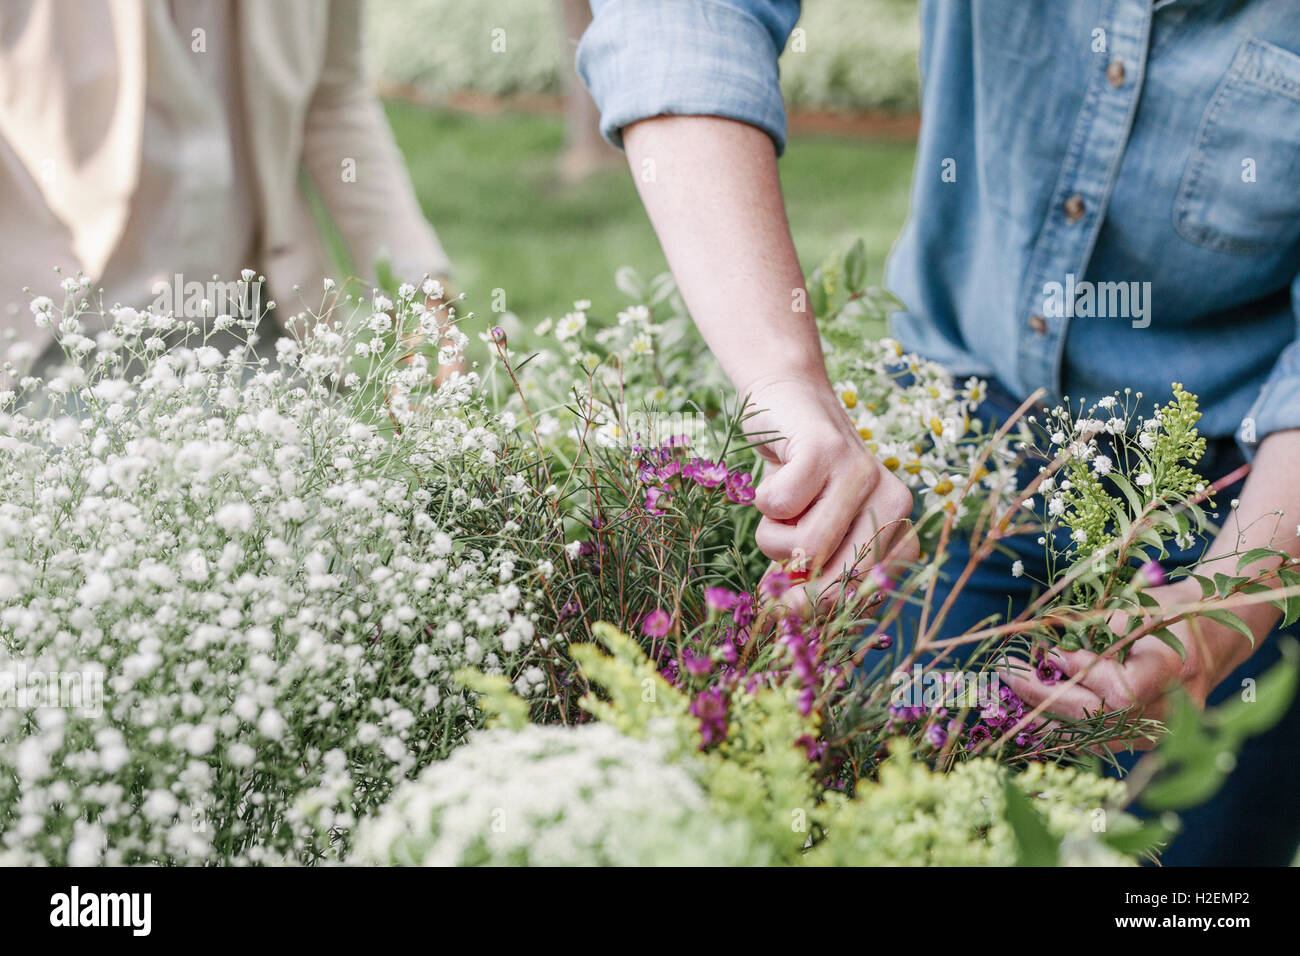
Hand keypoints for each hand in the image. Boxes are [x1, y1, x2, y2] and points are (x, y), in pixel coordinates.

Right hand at [746, 374, 917, 597]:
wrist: (786, 406)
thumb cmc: (801, 483)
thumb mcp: (818, 533)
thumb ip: (817, 576)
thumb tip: (788, 614)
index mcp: (900, 528)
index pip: (862, 594)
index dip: (818, 602)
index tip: (793, 593)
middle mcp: (894, 500)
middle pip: (834, 577)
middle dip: (794, 580)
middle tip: (775, 570)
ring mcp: (861, 472)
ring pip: (804, 545)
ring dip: (773, 534)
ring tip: (783, 508)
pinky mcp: (825, 449)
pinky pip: (778, 507)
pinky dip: (763, 498)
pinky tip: (779, 475)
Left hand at [1002, 579, 1214, 747]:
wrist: (1212, 637)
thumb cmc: (1170, 611)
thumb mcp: (1135, 607)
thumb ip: (1092, 629)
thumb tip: (1042, 647)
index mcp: (1174, 673)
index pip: (1121, 692)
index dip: (1080, 676)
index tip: (1048, 655)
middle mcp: (1169, 713)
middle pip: (1099, 718)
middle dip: (1044, 696)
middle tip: (1006, 673)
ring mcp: (1158, 734)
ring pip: (1092, 735)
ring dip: (1045, 713)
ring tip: (1010, 690)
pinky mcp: (1144, 740)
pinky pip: (1097, 737)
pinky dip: (1062, 722)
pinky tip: (1031, 707)